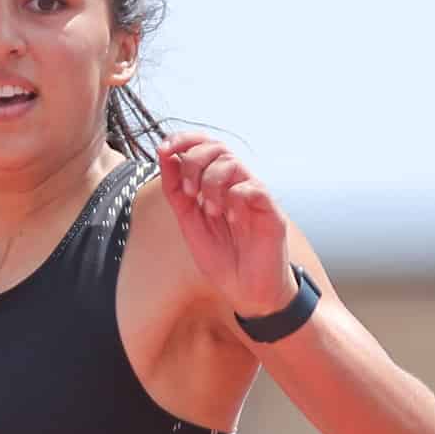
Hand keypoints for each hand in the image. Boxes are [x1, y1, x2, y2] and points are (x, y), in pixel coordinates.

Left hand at [156, 133, 295, 318]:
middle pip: (217, 147)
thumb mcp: (189, 222)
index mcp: (217, 185)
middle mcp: (237, 185)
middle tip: (189, 192)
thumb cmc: (223, 259)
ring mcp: (254, 195)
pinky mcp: (271, 211)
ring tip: (211, 211)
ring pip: (232, 163)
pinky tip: (231, 221)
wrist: (248, 293)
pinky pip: (251, 188)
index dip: (183, 140)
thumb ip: (176, 191)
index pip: (204, 145)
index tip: (163, 150)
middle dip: (194, 162)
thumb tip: (164, 156)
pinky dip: (234, 199)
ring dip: (211, 183)